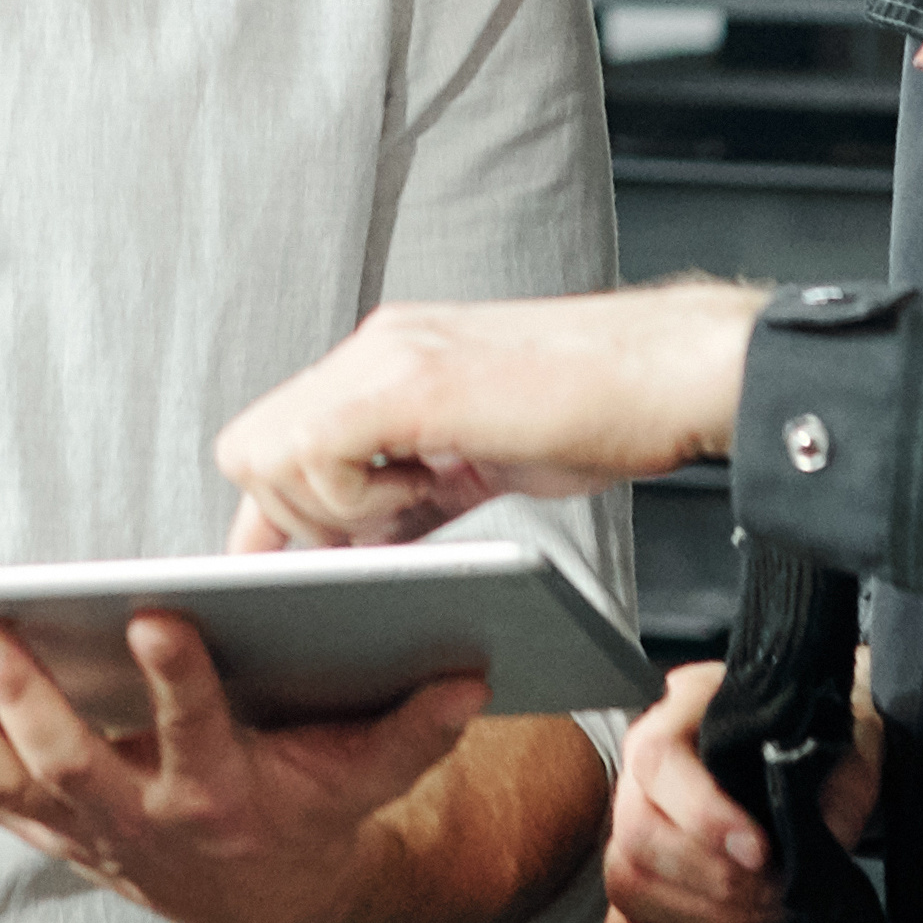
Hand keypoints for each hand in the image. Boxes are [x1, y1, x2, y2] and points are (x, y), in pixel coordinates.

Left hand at [0, 613, 487, 922]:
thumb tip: (472, 667)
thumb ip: (415, 721)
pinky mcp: (23, 820)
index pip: (201, 738)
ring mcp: (69, 828)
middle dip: (17, 697)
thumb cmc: (309, 800)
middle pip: (66, 764)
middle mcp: (136, 823)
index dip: (180, 682)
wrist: (254, 891)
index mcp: (225, 799)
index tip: (158, 612)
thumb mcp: (374, 767)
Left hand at [217, 277, 766, 533]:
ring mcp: (388, 358)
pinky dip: (355, 498)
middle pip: (249, 448)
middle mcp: (373, 349)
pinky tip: (427, 492)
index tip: (294, 573)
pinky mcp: (414, 381)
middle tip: (371, 540)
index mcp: (384, 362)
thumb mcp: (479, 457)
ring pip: (268, 451)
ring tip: (408, 512)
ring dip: (324, 511)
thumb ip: (413, 488)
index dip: (274, 516)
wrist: (672, 369)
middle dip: (291, 520)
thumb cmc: (595, 412)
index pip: (273, 438)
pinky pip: (320, 450)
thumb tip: (362, 546)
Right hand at [603, 665, 881, 922]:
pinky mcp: (640, 881)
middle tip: (780, 897)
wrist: (820, 755)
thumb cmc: (822, 742)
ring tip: (763, 918)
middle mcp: (643, 769)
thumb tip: (815, 848)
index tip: (760, 851)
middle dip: (716, 881)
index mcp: (682, 713)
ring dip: (700, 917)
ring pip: (627, 883)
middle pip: (635, 834)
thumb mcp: (845, 745)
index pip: (658, 761)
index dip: (702, 814)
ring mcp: (632, 826)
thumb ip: (834, 789)